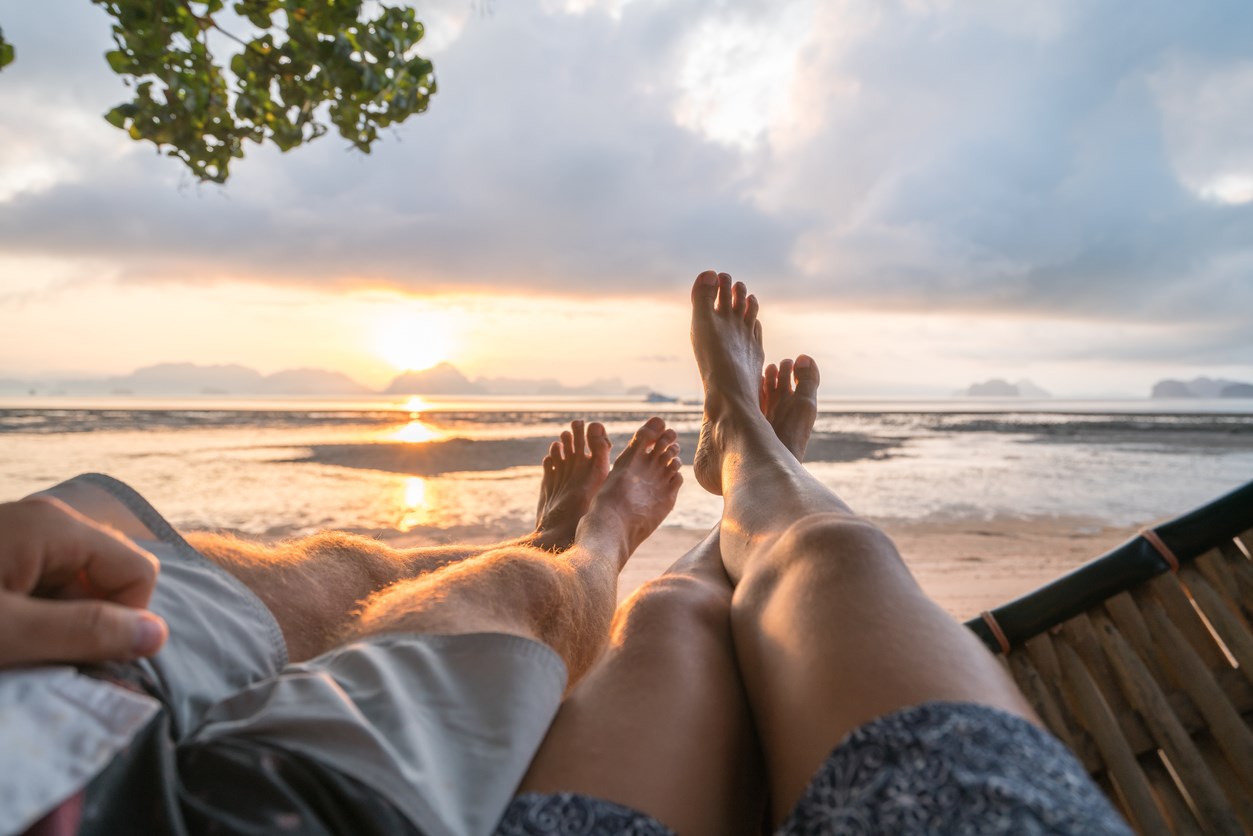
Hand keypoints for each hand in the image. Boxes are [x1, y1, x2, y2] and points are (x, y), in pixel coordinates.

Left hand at [0, 497, 167, 666]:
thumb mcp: (6, 632)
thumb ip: (84, 631)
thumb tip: (158, 634)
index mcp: (56, 526)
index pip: (139, 571)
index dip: (121, 620)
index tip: (70, 653)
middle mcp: (48, 520)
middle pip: (109, 577)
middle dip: (88, 622)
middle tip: (31, 651)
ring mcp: (24, 534)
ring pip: (77, 585)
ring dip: (57, 623)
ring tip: (8, 642)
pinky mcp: (4, 552)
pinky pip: (46, 584)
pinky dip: (35, 615)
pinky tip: (3, 631)